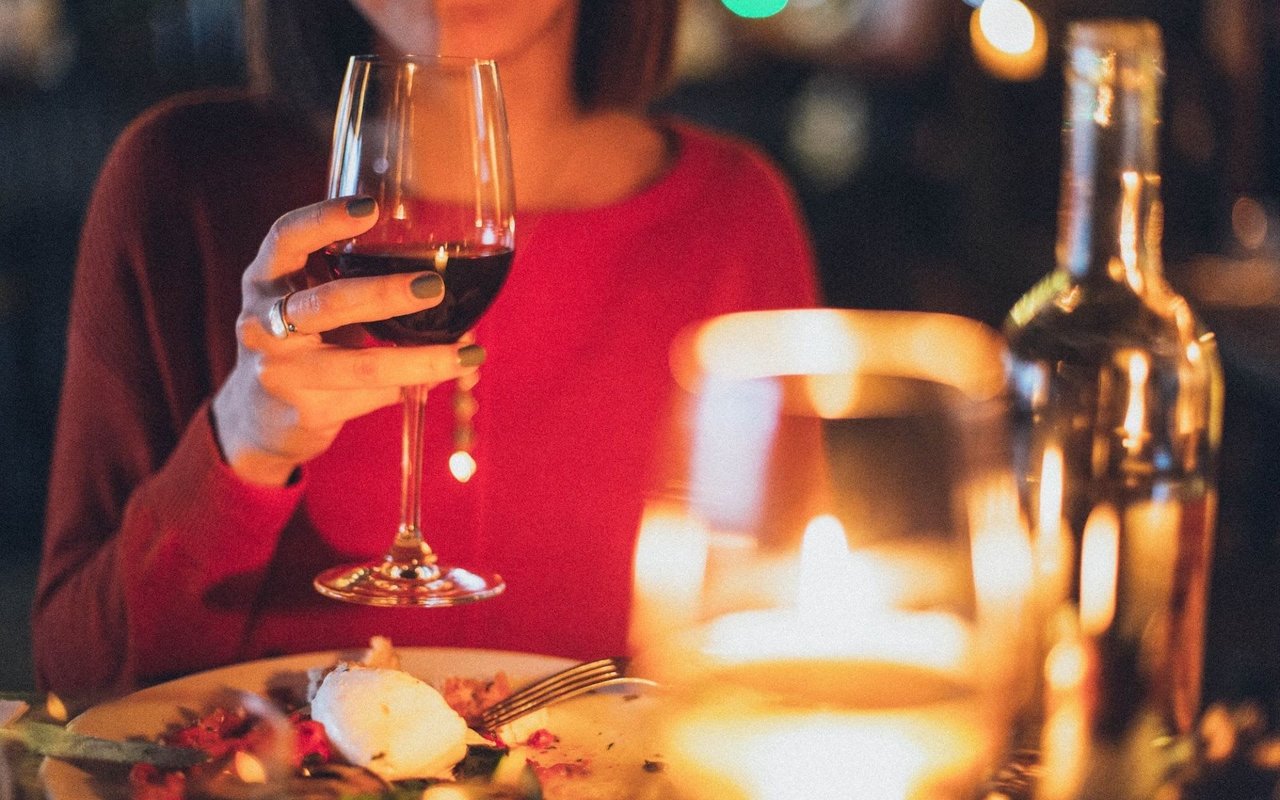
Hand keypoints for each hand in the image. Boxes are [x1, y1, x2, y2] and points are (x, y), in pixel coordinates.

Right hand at [211, 197, 483, 485]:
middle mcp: (262, 323)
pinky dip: (408, 388)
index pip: (286, 239)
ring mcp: (280, 372)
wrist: (259, 418)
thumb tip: (443, 272)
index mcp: (265, 279)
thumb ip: (349, 278)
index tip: (371, 207)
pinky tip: (436, 381)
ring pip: (358, 366)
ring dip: (417, 360)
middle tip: (434, 286)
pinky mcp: (304, 412)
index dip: (324, 220)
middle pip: (328, 303)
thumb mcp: (309, 300)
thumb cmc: (302, 341)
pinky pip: (369, 397)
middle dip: (385, 294)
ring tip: (466, 355)